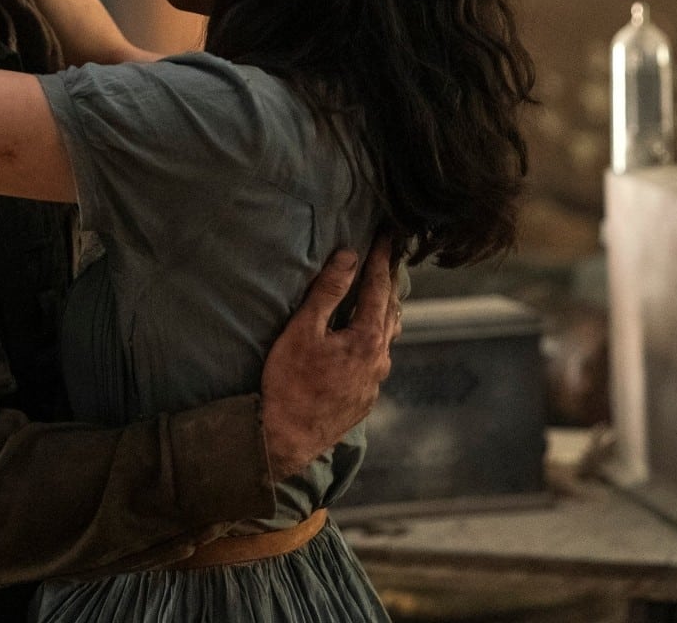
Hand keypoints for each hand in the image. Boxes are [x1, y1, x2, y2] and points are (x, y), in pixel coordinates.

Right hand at [259, 236, 400, 479]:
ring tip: (382, 295)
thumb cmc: (289, 382)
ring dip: (384, 313)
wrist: (286, 439)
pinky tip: (365, 340)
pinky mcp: (364, 400)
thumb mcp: (303, 331)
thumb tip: (349, 257)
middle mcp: (379, 361)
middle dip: (388, 283)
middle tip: (389, 258)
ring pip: (386, 339)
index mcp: (367, 339)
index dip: (382, 260)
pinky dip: (375, 339)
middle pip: (390, 312)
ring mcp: (374, 383)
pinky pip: (376, 360)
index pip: (379, 288)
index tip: (388, 236)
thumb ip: (327, 293)